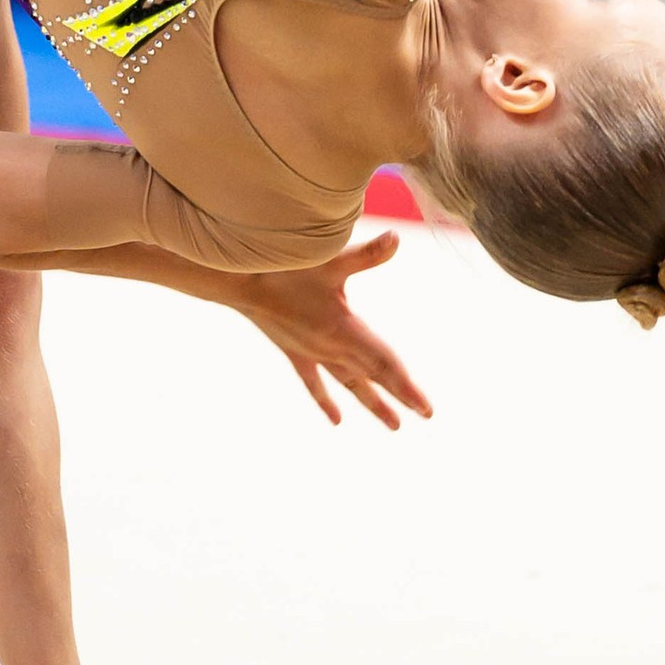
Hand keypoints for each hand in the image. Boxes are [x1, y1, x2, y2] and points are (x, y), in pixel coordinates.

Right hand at [237, 231, 433, 428]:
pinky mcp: (294, 352)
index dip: (406, 386)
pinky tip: (336, 420)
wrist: (238, 281)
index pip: (383, 363)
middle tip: (423, 415)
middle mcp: (330, 348)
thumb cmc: (284, 266)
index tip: (425, 409)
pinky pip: (314, 382)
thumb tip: (397, 239)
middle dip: (398, 396)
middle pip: (371, 377)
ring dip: (371, 402)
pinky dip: (326, 400)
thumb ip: (366, 255)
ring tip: (393, 425)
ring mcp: (312, 353)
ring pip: (349, 384)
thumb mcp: (329, 259)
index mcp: (343, 330)